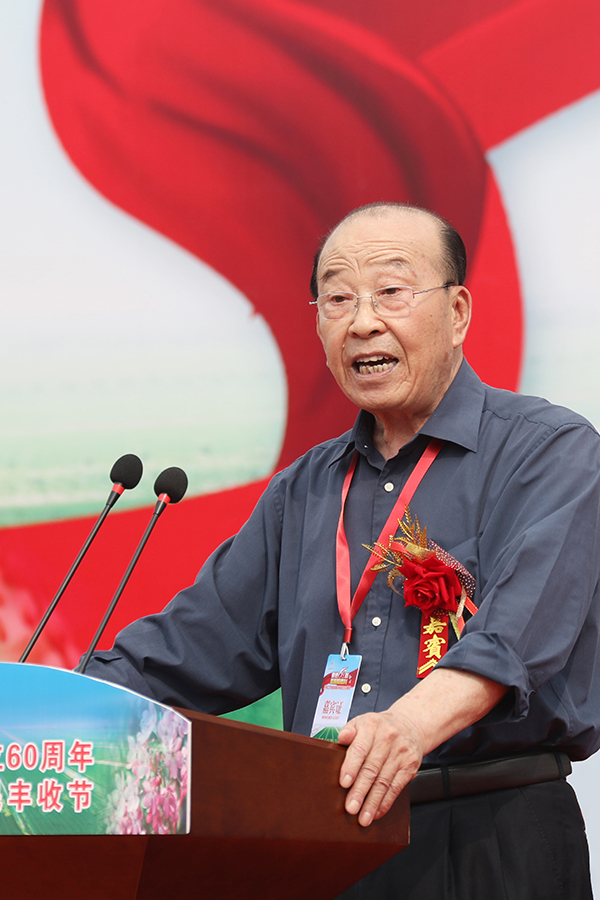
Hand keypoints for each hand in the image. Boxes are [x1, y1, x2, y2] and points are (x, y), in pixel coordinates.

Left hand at [336, 668, 507, 826]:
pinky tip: (378, 814)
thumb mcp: (364, 719)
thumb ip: (350, 728)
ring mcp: (402, 755)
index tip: (342, 781)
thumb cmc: (381, 724)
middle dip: (361, 790)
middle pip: (373, 768)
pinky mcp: (411, 767)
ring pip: (386, 781)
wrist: (414, 722)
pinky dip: (387, 802)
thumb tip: (337, 736)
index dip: (352, 764)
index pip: (362, 747)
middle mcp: (390, 740)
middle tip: (350, 808)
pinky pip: (399, 787)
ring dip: (373, 801)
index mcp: (375, 726)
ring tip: (362, 818)